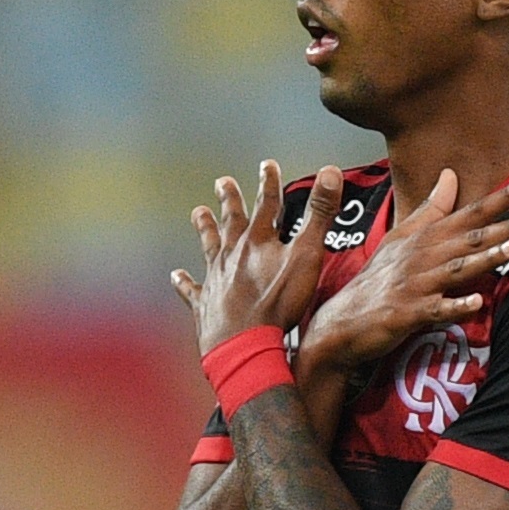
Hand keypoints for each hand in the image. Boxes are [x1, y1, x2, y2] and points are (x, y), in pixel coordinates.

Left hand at [178, 160, 343, 358]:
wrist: (245, 343)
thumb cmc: (277, 303)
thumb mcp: (307, 254)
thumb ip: (319, 214)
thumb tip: (331, 173)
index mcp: (258, 241)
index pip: (266, 204)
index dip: (268, 183)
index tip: (267, 166)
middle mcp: (233, 254)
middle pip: (232, 220)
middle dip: (230, 200)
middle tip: (222, 182)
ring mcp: (216, 278)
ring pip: (209, 246)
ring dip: (205, 229)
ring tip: (198, 213)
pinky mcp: (205, 304)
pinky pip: (192, 289)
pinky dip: (184, 282)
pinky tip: (177, 276)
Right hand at [297, 170, 508, 389]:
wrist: (343, 320)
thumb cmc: (378, 279)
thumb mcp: (401, 237)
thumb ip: (431, 208)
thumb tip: (450, 175)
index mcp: (427, 237)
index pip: (470, 212)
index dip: (501, 199)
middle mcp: (424, 256)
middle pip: (470, 237)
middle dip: (504, 226)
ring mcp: (416, 285)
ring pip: (457, 269)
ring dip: (485, 258)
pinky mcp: (408, 314)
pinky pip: (436, 310)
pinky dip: (455, 305)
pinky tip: (476, 302)